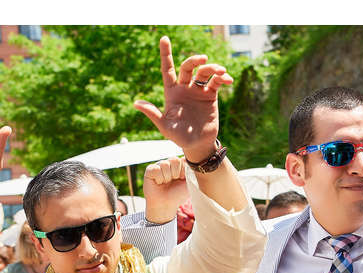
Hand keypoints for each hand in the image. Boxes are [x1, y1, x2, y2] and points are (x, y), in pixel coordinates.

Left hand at [133, 36, 232, 161]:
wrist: (197, 144)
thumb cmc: (178, 136)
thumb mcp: (164, 126)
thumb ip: (152, 113)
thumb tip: (136, 103)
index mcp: (171, 92)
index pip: (167, 69)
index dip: (165, 54)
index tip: (164, 38)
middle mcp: (184, 88)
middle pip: (188, 66)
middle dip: (195, 60)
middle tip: (203, 60)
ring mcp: (198, 90)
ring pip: (204, 72)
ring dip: (212, 68)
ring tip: (220, 72)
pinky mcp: (210, 95)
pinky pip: (217, 81)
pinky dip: (222, 78)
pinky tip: (227, 79)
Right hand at [143, 157, 188, 223]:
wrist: (166, 205)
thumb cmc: (178, 194)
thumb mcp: (189, 182)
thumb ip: (191, 169)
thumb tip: (187, 158)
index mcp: (179, 164)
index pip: (183, 159)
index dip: (183, 171)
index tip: (182, 179)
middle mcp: (169, 163)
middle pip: (174, 160)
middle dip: (175, 174)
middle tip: (173, 182)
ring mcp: (159, 165)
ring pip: (165, 164)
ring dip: (167, 178)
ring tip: (165, 183)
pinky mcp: (150, 170)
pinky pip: (156, 169)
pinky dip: (158, 179)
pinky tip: (158, 183)